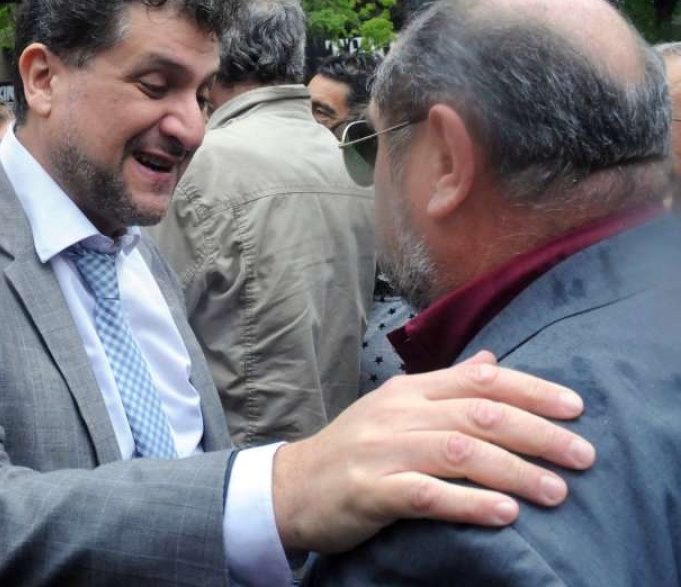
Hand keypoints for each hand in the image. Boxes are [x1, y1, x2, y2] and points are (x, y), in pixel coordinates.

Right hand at [272, 351, 595, 552]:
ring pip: (460, 452)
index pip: (479, 380)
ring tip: (556, 491)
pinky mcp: (371, 490)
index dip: (531, 390)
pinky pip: (428, 494)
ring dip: (515, 471)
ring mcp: (383, 450)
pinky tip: (504, 514)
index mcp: (409, 390)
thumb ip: (445, 385)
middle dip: (538, 433)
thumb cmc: (354, 448)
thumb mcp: (396, 406)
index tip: (574, 407)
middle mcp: (399, 413)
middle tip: (582, 455)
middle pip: (478, 414)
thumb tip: (492, 361)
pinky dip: (470, 502)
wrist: (292, 485)